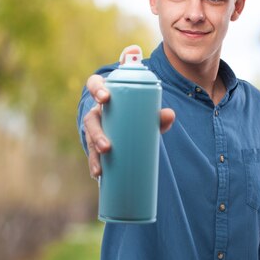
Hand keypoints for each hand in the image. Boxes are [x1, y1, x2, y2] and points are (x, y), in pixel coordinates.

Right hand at [84, 45, 175, 178]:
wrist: (134, 124)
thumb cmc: (139, 114)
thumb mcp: (148, 113)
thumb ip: (159, 114)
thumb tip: (170, 115)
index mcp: (106, 96)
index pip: (94, 84)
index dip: (96, 89)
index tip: (105, 98)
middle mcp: (97, 111)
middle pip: (90, 119)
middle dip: (96, 134)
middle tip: (107, 147)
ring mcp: (95, 128)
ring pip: (89, 139)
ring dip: (93, 155)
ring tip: (100, 169)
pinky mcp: (96, 143)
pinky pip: (93, 153)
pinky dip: (95, 164)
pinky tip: (99, 176)